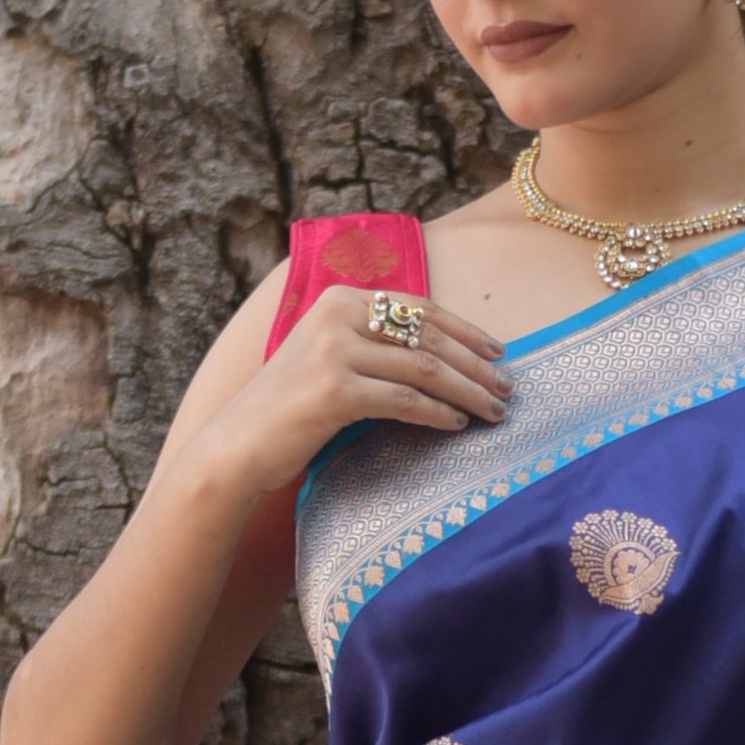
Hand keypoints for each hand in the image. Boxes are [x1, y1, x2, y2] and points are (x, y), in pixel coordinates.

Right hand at [207, 277, 507, 503]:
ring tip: (494, 411)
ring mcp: (334, 351)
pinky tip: (457, 425)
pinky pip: (405, 399)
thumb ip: (371, 343)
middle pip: (428, 336)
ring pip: (424, 367)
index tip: (497, 351)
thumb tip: (442, 355)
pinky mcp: (335, 390)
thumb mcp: (327, 356)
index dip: (464, 329)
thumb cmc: (287, 409)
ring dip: (468, 391)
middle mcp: (337, 316)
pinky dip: (437, 413)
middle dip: (476, 364)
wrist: (236, 445)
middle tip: (507, 387)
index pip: (418, 308)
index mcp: (339, 299)